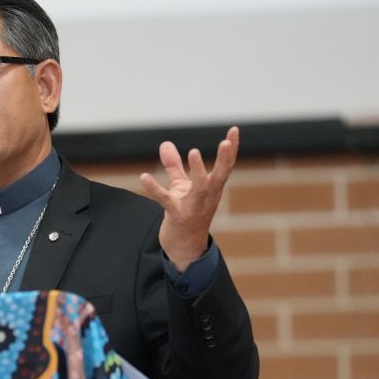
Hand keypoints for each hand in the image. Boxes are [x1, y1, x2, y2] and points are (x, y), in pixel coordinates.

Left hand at [138, 126, 238, 270]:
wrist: (184, 248)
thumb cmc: (186, 214)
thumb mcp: (181, 188)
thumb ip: (174, 166)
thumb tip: (165, 144)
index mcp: (212, 189)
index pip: (225, 167)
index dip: (231, 149)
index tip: (234, 130)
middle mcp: (207, 197)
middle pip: (219, 177)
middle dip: (224, 159)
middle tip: (226, 142)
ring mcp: (193, 208)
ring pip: (199, 189)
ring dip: (197, 171)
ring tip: (194, 152)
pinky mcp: (176, 217)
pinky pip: (166, 201)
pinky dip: (155, 189)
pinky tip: (144, 177)